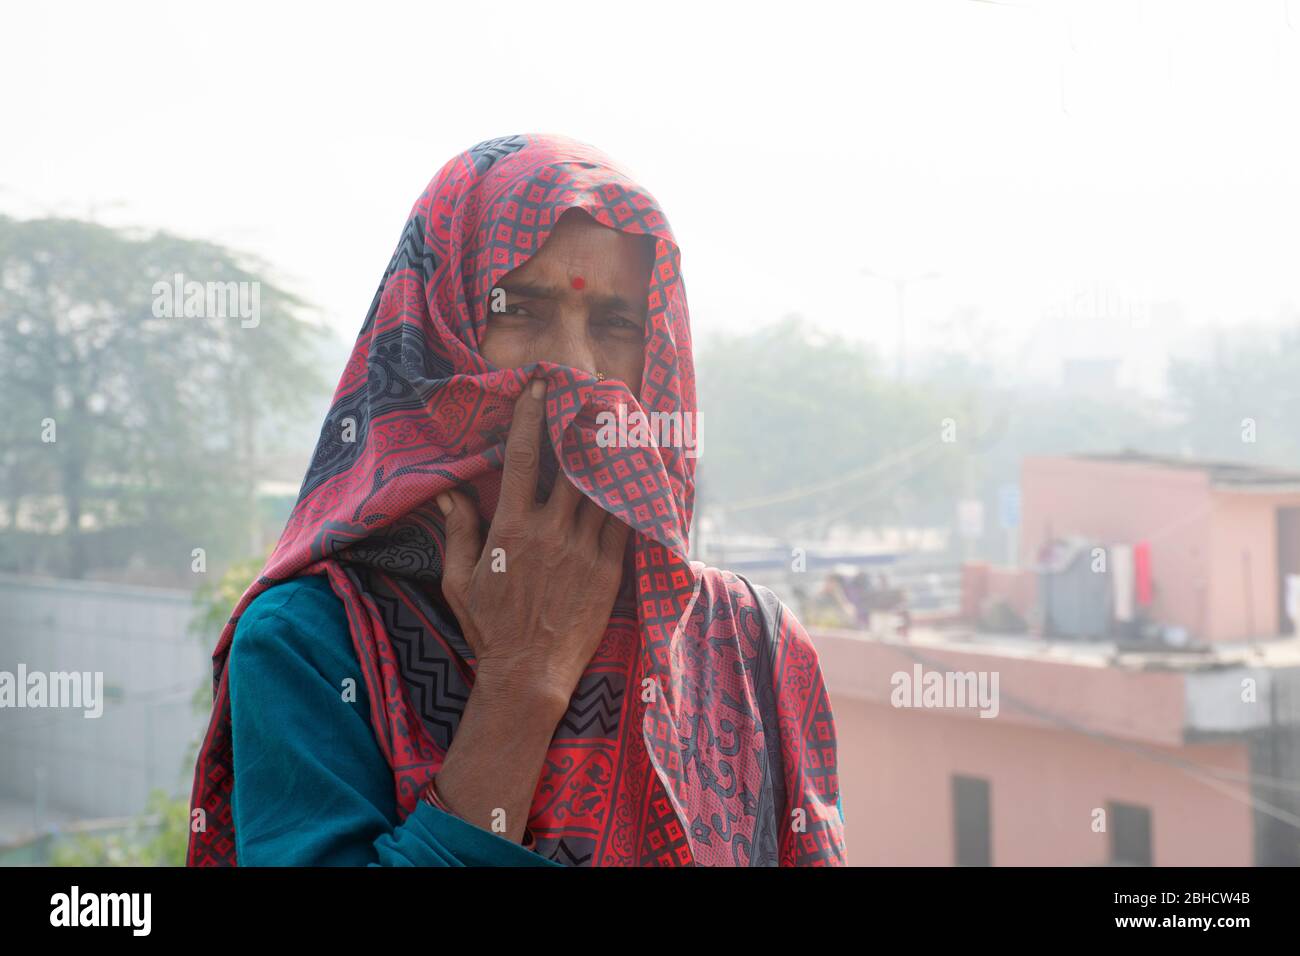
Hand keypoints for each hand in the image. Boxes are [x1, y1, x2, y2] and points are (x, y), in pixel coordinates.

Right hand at [438, 377, 630, 716]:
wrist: (530, 676)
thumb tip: (448, 492)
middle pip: (574, 463)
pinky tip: (637, 472)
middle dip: (584, 422)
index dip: (534, 417)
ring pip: (604, 487)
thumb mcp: (460, 579)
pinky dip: (631, 494)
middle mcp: (552, 531)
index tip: (541, 387)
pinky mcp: (610, 570)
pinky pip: (625, 522)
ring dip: (612, 452)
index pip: (526, 458)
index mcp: (513, 528)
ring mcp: (585, 550)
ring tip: (622, 420)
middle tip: (595, 390)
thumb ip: (460, 531)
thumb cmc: (489, 628)